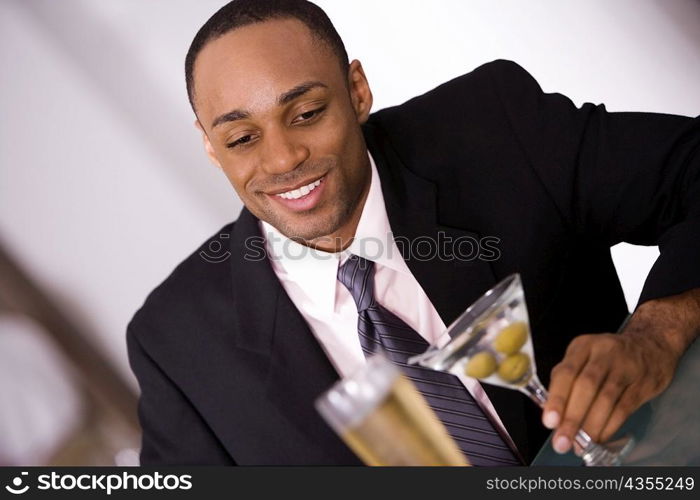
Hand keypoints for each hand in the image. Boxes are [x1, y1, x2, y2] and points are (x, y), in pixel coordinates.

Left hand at [542, 288, 699, 454]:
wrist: (651, 345)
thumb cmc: (607, 356)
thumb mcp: (583, 356)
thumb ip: (567, 379)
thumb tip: (552, 411)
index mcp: (583, 346)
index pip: (567, 372)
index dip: (557, 398)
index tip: (549, 422)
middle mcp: (604, 353)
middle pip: (586, 386)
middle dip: (572, 417)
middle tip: (562, 441)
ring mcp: (626, 367)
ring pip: (606, 399)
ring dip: (591, 425)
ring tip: (579, 444)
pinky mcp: (643, 383)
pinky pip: (624, 408)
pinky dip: (610, 425)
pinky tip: (599, 438)